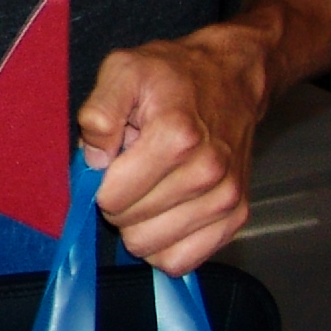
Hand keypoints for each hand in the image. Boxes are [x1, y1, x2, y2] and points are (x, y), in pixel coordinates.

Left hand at [77, 25, 270, 274]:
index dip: (101, 180)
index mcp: (176, 137)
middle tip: (137, 167)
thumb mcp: (123, 70)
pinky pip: (182, 260)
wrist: (230, 77)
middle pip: (130, 225)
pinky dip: (164, 245)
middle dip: (121, 201)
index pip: (111, 198)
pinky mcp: (236, 216)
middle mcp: (206, 172)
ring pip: (152, 248)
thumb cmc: (171, 75)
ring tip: (154, 184)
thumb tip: (94, 160)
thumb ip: (99, 110)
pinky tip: (164, 214)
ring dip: (142, 223)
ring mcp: (225, 198)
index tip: (116, 156)